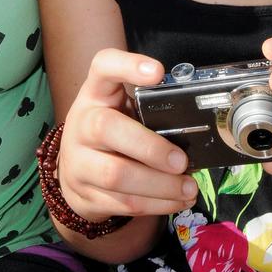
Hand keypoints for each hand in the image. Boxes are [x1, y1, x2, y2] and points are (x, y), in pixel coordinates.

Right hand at [57, 48, 197, 221]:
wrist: (73, 172)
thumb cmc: (110, 133)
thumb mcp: (121, 110)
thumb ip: (148, 109)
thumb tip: (197, 126)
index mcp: (95, 94)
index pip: (103, 66)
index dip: (127, 66)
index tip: (157, 72)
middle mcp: (82, 123)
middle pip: (106, 128)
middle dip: (149, 148)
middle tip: (181, 161)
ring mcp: (78, 161)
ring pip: (116, 175)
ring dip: (159, 185)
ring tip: (188, 188)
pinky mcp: (85, 194)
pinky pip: (123, 203)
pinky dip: (156, 204)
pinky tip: (177, 201)